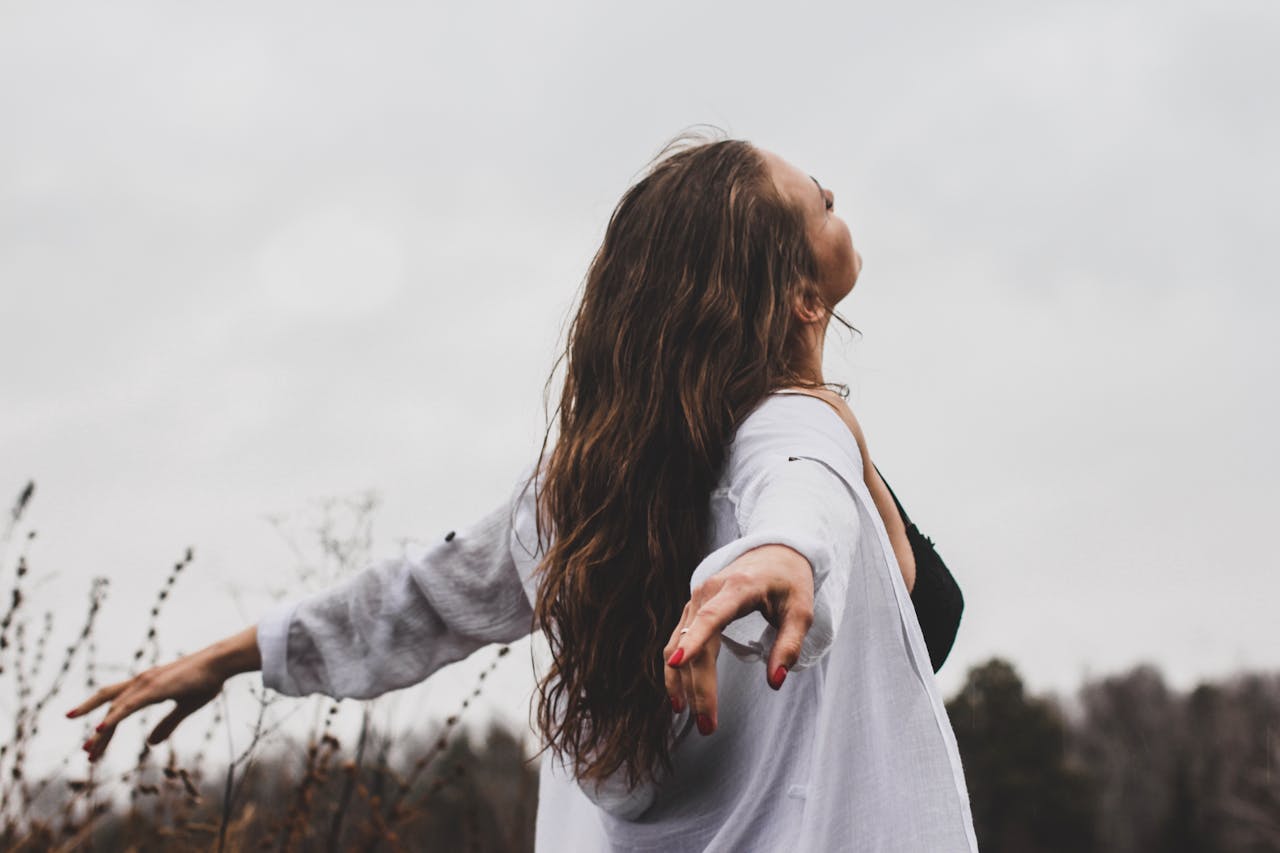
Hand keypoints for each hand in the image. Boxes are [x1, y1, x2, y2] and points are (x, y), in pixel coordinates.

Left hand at [66, 625, 259, 760]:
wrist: (220, 663)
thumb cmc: (206, 681)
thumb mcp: (185, 708)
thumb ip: (167, 725)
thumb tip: (151, 743)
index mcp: (148, 687)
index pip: (118, 704)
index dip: (105, 723)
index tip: (93, 744)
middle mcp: (141, 682)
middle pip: (110, 706)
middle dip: (97, 731)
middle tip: (86, 753)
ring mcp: (146, 684)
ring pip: (115, 709)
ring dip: (101, 732)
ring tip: (88, 752)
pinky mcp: (153, 688)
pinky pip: (128, 705)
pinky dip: (112, 717)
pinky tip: (100, 729)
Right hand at [662, 544, 814, 735]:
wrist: (774, 552)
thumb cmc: (790, 582)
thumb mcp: (801, 611)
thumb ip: (789, 645)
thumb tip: (776, 682)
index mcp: (737, 588)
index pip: (711, 618)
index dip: (694, 640)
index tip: (678, 662)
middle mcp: (708, 592)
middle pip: (694, 644)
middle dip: (697, 687)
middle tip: (707, 726)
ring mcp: (696, 599)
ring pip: (678, 645)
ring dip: (681, 683)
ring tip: (690, 717)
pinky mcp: (692, 609)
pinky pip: (677, 641)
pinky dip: (677, 670)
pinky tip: (680, 696)